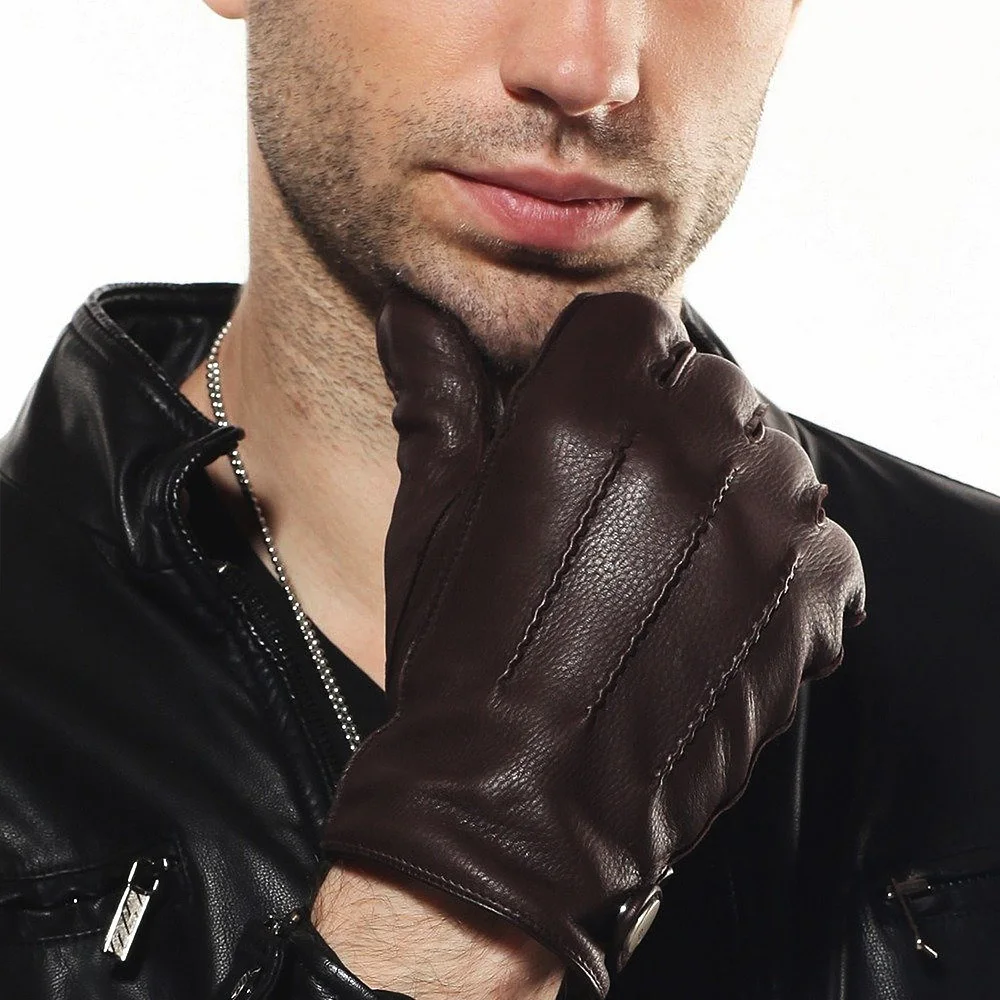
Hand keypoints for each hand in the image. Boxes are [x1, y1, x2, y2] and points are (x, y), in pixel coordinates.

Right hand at [323, 287, 865, 997]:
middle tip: (626, 496)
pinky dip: (787, 561)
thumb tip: (414, 312)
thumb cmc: (458, 660)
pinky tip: (724, 601)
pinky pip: (825, 539)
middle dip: (671, 423)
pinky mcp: (805, 603)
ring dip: (732, 487)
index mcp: (582, 414)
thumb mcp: (431, 512)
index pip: (637, 323)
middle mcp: (683, 453)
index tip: (594, 414)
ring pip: (776, 452)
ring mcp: (757, 527)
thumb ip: (436, 395)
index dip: (610, 367)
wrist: (510, 807)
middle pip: (714, 382)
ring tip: (673, 553)